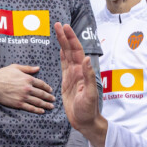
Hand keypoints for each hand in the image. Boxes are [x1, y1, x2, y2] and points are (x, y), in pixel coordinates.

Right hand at [0, 63, 54, 113]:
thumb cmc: (3, 74)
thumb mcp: (16, 67)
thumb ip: (28, 68)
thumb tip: (38, 68)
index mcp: (28, 79)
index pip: (41, 84)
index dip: (47, 88)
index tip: (51, 90)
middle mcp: (27, 88)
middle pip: (42, 94)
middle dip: (49, 97)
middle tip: (54, 99)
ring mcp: (23, 97)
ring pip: (38, 102)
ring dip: (46, 105)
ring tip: (51, 107)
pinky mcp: (18, 104)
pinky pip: (30, 108)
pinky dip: (37, 110)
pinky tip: (42, 111)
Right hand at [56, 23, 106, 146]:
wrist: (85, 121)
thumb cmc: (88, 109)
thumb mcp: (89, 94)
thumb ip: (88, 76)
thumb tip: (87, 59)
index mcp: (82, 72)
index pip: (76, 51)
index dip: (70, 38)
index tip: (65, 27)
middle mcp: (78, 71)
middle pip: (70, 50)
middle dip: (64, 36)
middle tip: (58, 24)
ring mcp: (72, 76)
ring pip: (66, 55)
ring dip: (63, 43)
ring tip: (57, 31)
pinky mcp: (67, 82)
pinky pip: (64, 65)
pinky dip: (62, 56)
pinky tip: (60, 49)